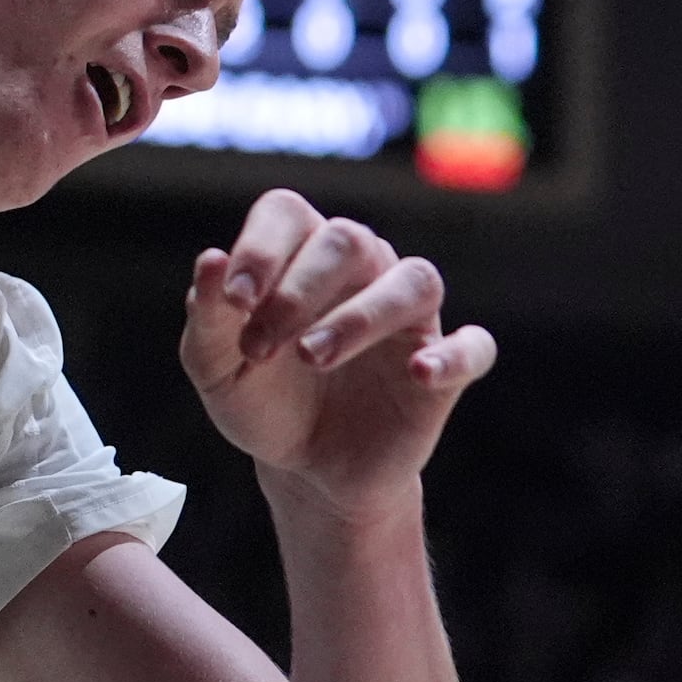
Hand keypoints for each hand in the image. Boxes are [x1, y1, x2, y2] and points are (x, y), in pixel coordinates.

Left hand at [179, 189, 494, 520]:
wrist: (302, 469)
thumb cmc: (260, 399)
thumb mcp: (215, 367)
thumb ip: (207, 316)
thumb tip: (209, 259)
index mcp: (299, 255)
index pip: (287, 213)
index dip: (261, 248)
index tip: (234, 301)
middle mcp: (362, 272)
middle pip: (348, 239)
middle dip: (297, 292)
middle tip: (260, 347)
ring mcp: (408, 319)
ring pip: (414, 279)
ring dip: (361, 316)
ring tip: (311, 356)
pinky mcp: (442, 370)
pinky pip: (473, 346)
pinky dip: (452, 355)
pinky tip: (418, 372)